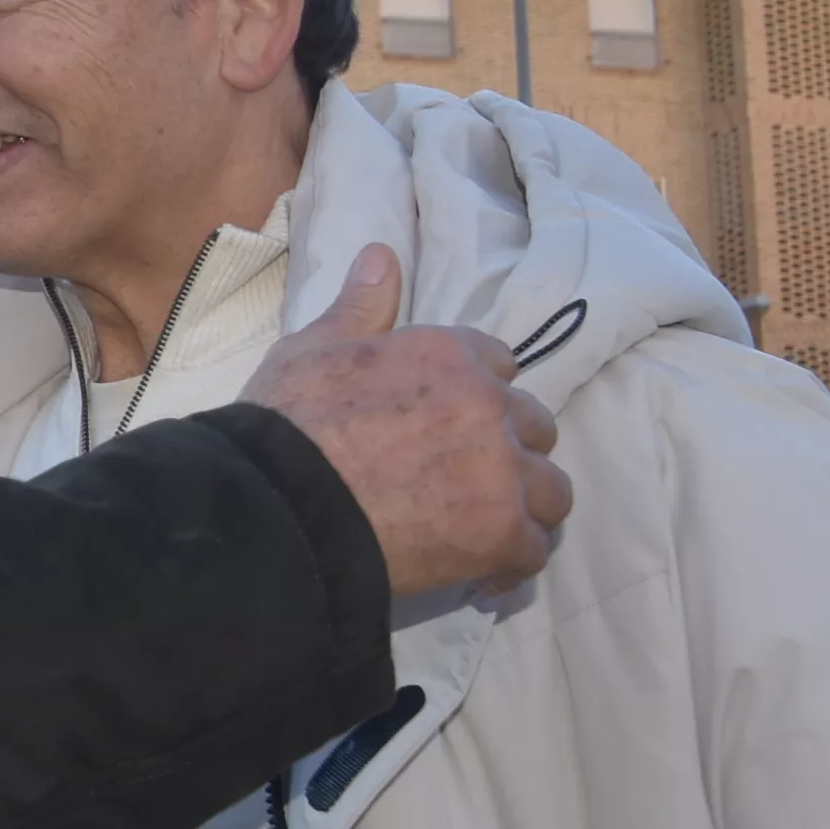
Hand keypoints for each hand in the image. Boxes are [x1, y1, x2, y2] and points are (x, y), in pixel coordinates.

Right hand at [241, 247, 570, 599]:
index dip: (475, 393)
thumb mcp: (312, 349)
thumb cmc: (286, 422)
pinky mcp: (499, 534)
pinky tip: (479, 574)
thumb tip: (383, 255)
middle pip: (535, 428)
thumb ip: (360, 306)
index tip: (447, 420)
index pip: (499, 364)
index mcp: (450, 355)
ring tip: (483, 528)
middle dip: (507, 451)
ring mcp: (502, 473)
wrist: (278, 504)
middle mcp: (491, 407)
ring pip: (551, 491)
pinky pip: (532, 551)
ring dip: (523, 508)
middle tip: (463, 479)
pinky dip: (508, 564)